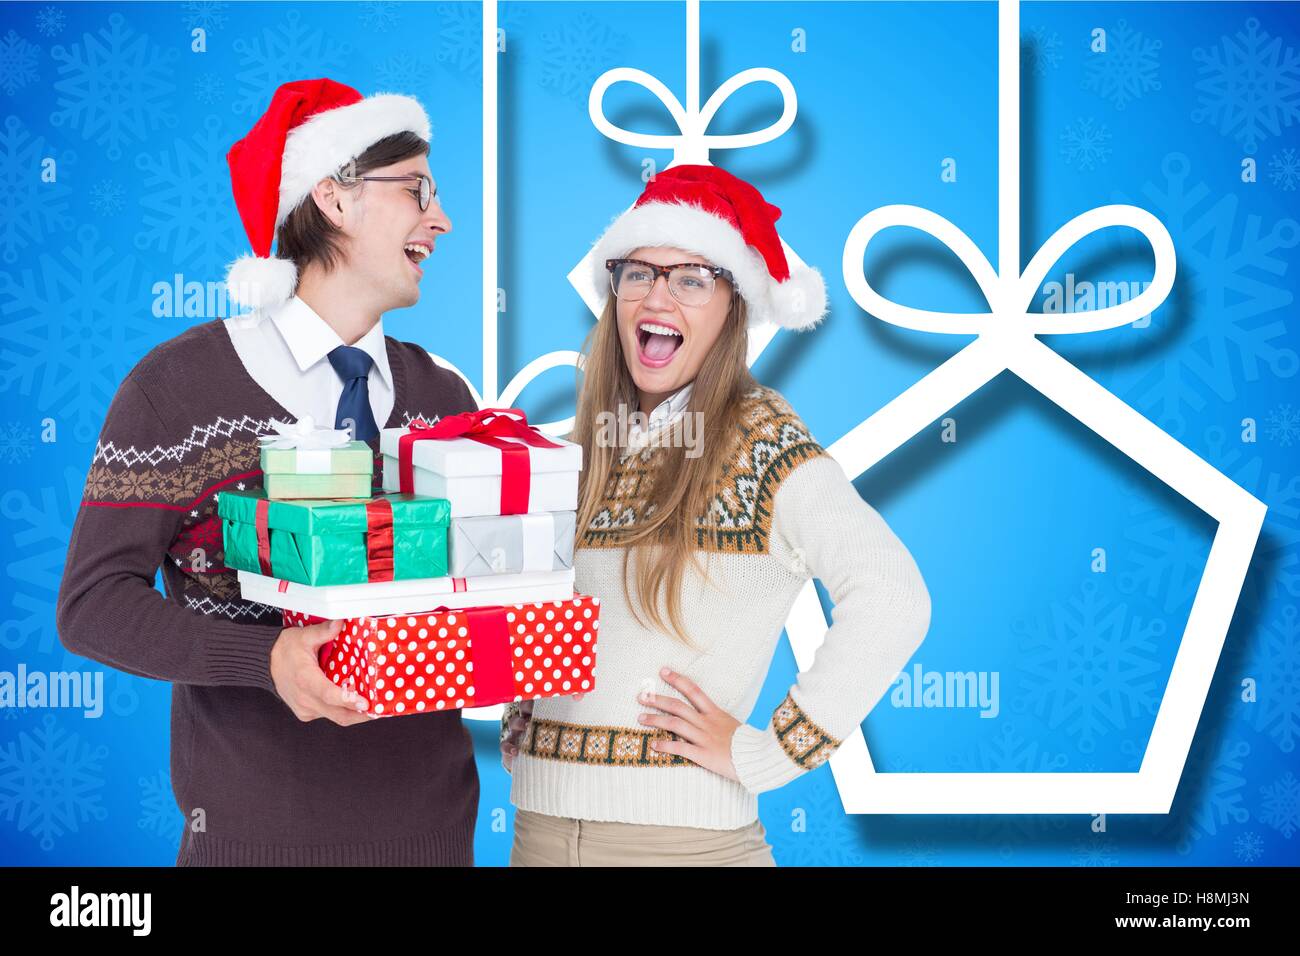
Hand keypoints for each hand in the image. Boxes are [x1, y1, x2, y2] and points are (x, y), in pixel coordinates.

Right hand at [270, 619, 371, 725]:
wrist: (266, 663)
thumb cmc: (285, 649)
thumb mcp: (304, 636)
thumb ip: (324, 631)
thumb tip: (341, 622)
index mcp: (305, 679)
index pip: (328, 694)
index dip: (347, 700)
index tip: (364, 702)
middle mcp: (305, 698)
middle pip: (337, 714)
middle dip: (361, 715)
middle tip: (380, 709)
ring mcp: (305, 708)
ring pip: (334, 717)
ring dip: (354, 714)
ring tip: (373, 707)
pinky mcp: (306, 713)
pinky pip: (327, 715)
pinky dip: (341, 711)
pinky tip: (354, 703)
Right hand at [500, 691, 586, 771]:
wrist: (551, 769)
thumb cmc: (562, 744)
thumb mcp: (568, 729)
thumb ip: (573, 710)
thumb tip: (580, 698)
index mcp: (543, 712)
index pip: (539, 697)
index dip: (539, 694)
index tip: (545, 695)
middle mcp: (529, 718)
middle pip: (524, 706)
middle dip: (528, 706)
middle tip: (536, 708)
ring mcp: (518, 733)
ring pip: (513, 721)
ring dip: (518, 722)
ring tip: (527, 727)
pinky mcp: (511, 748)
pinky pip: (504, 744)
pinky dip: (507, 747)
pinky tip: (515, 751)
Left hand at [638, 667, 740, 781]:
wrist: (759, 758)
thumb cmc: (747, 745)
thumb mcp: (733, 726)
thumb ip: (718, 722)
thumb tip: (706, 718)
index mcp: (715, 713)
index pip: (693, 690)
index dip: (677, 679)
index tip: (663, 671)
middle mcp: (707, 722)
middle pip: (678, 706)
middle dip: (658, 700)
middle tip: (642, 696)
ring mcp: (704, 738)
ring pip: (675, 724)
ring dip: (655, 720)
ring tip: (640, 718)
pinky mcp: (703, 755)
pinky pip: (680, 748)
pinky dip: (665, 745)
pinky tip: (653, 744)